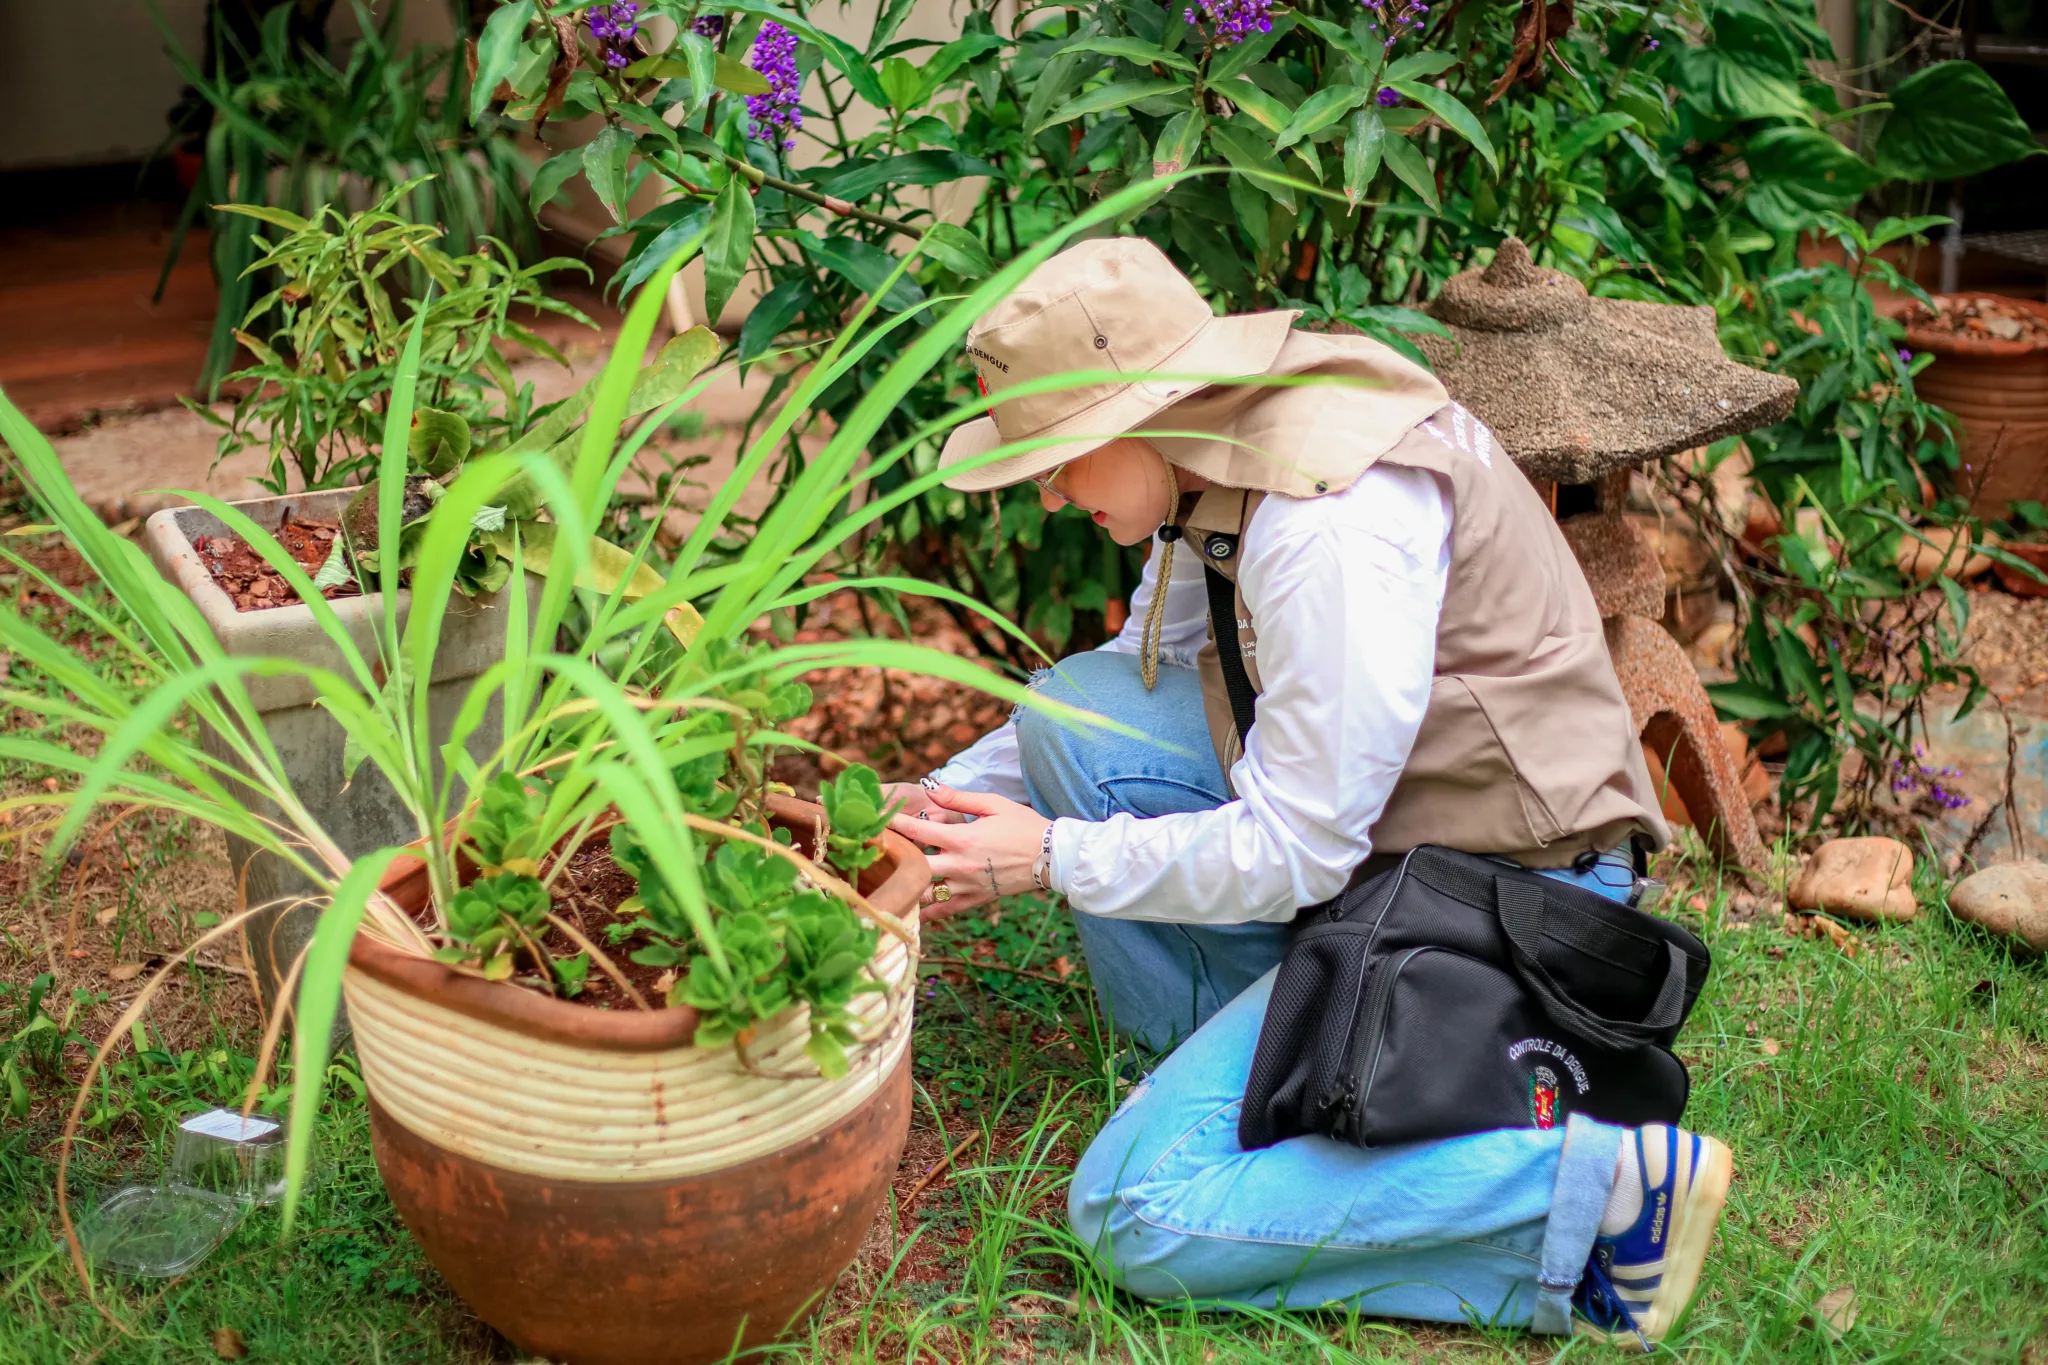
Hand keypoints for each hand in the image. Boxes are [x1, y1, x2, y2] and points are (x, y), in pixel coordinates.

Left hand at [886, 783, 1050, 920]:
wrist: (1051, 857)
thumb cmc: (1023, 825)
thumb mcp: (993, 804)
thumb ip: (958, 797)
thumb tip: (929, 786)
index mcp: (962, 838)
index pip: (916, 831)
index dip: (892, 824)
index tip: (874, 819)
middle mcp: (959, 865)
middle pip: (913, 866)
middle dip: (892, 858)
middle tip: (874, 853)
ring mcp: (966, 886)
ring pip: (925, 893)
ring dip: (906, 886)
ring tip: (889, 880)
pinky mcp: (975, 900)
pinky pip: (944, 911)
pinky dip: (926, 912)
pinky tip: (911, 910)